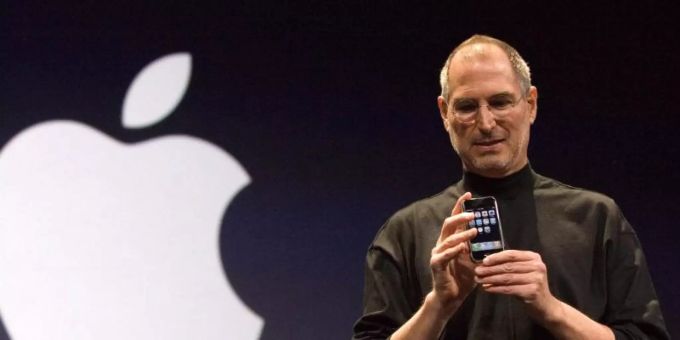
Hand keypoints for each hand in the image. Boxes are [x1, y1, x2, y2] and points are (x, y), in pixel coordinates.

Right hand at [428, 192, 477, 313]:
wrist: (451, 296)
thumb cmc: (462, 277)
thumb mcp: (474, 259)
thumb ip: (479, 247)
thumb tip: (493, 236)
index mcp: (451, 240)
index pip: (454, 219)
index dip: (460, 206)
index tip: (468, 195)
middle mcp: (442, 244)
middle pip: (448, 225)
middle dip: (460, 217)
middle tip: (473, 214)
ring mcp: (438, 253)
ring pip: (448, 239)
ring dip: (462, 234)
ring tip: (475, 231)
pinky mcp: (436, 264)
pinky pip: (444, 255)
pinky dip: (453, 250)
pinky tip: (462, 248)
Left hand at [474, 250, 559, 319]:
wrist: (545, 306)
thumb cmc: (530, 286)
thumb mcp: (523, 272)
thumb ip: (509, 265)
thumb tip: (486, 263)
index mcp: (534, 258)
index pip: (511, 254)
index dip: (496, 257)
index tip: (483, 261)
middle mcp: (537, 266)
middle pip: (508, 266)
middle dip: (490, 269)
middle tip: (477, 271)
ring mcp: (536, 279)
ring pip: (507, 277)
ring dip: (490, 279)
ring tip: (479, 280)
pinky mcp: (532, 291)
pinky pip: (509, 289)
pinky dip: (496, 288)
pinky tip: (487, 288)